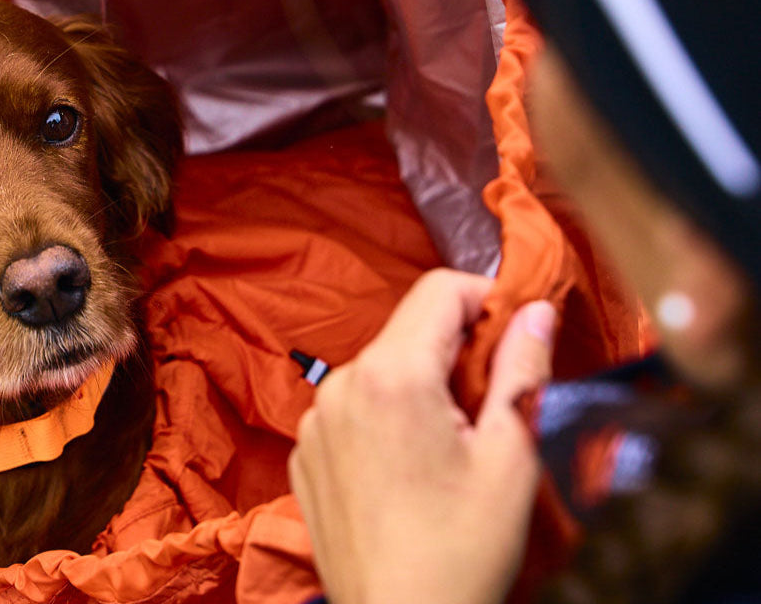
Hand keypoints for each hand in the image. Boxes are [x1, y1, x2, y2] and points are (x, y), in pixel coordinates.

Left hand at [289, 269, 555, 603]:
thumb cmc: (461, 548)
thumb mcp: (510, 454)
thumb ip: (522, 369)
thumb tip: (534, 310)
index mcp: (391, 374)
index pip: (440, 290)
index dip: (486, 301)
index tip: (512, 337)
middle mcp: (340, 385)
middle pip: (407, 330)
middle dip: (454, 349)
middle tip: (490, 403)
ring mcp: (314, 421)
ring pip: (379, 369)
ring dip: (418, 385)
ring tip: (448, 445)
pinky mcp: (304, 453)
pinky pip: (350, 409)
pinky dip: (383, 417)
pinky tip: (407, 468)